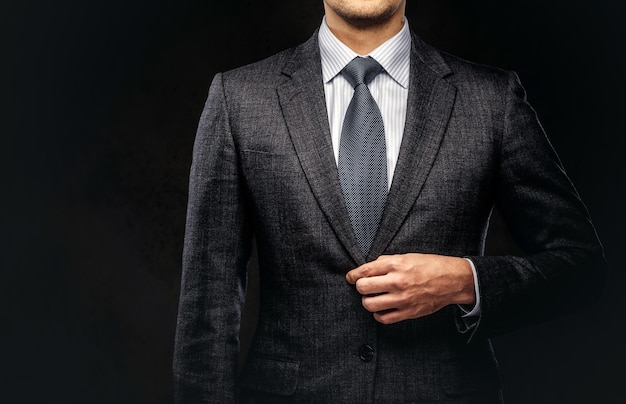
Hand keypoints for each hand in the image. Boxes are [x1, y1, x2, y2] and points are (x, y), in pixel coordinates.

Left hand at [345, 253, 475, 323]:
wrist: (452, 280)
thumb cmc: (430, 266)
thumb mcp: (407, 256)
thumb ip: (387, 261)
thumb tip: (370, 268)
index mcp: (396, 264)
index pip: (364, 271)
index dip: (353, 275)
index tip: (350, 277)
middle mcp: (397, 281)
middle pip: (363, 288)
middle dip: (361, 287)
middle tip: (364, 286)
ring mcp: (402, 299)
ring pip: (370, 304)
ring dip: (368, 301)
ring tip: (373, 297)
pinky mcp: (408, 312)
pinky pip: (383, 318)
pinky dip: (378, 314)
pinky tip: (382, 308)